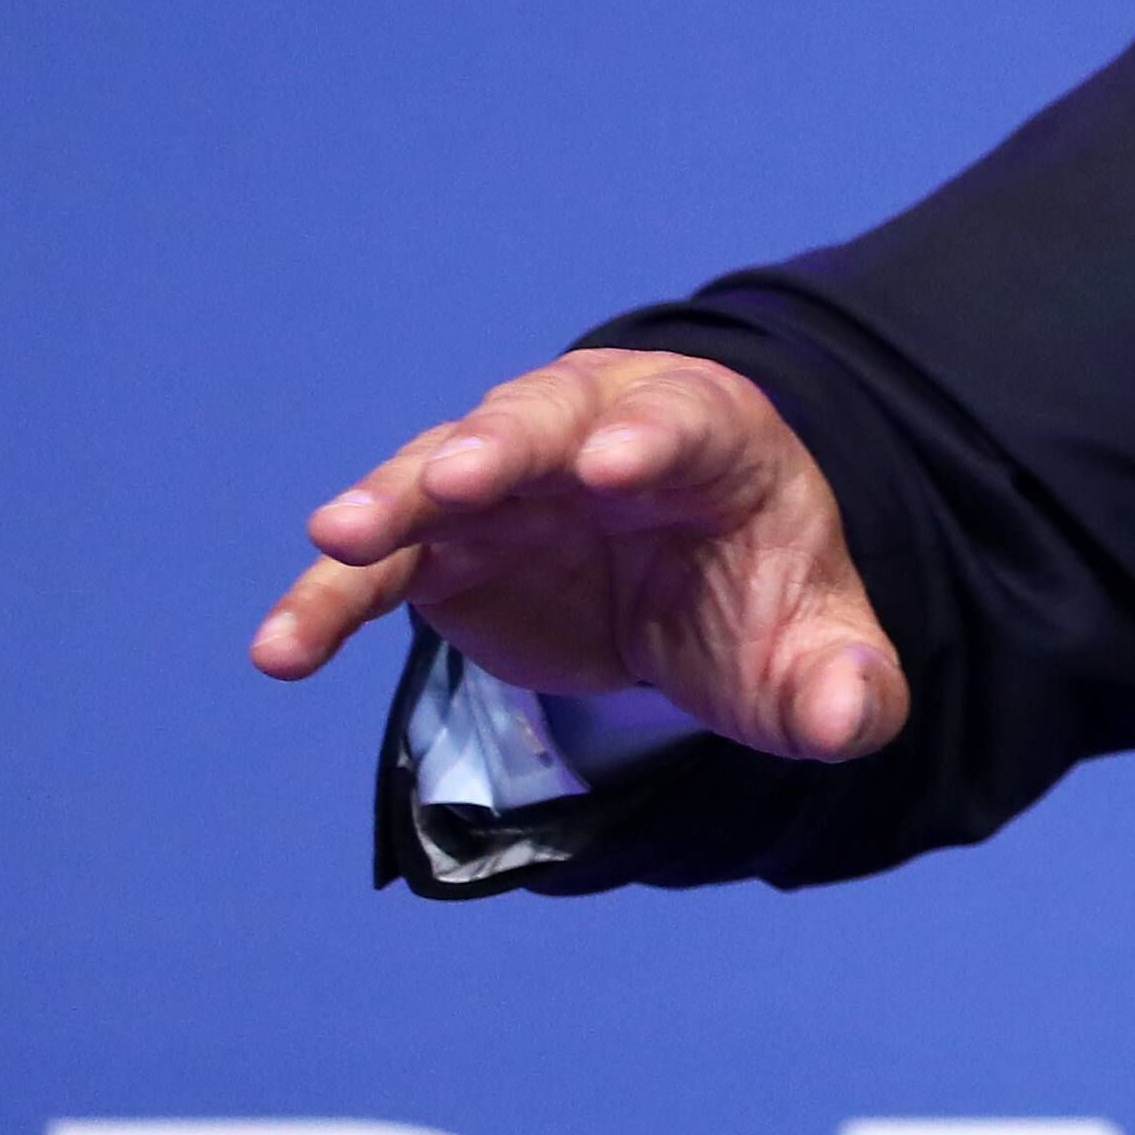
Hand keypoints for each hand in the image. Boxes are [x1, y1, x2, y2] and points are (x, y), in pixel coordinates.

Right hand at [244, 349, 907, 762]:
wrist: (690, 588)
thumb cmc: (757, 599)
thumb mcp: (813, 648)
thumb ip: (844, 684)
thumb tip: (851, 714)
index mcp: (708, 437)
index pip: (681, 423)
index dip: (649, 439)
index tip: (613, 467)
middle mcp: (596, 434)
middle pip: (544, 420)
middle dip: (501, 447)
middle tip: (458, 477)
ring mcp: (510, 481)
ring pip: (441, 473)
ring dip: (392, 503)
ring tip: (338, 540)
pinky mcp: (445, 544)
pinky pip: (379, 565)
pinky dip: (331, 598)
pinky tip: (283, 648)